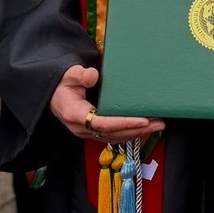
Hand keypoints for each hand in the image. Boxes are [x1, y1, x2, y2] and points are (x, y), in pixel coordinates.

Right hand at [49, 64, 164, 143]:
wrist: (54, 95)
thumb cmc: (63, 83)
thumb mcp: (68, 75)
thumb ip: (80, 75)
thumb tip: (93, 75)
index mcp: (75, 114)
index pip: (103, 123)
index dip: (124, 123)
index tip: (143, 120)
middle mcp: (82, 128)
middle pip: (113, 133)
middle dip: (137, 129)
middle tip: (159, 123)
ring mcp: (87, 132)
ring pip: (115, 137)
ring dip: (137, 133)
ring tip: (158, 126)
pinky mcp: (93, 132)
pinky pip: (113, 136)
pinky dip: (129, 132)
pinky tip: (144, 128)